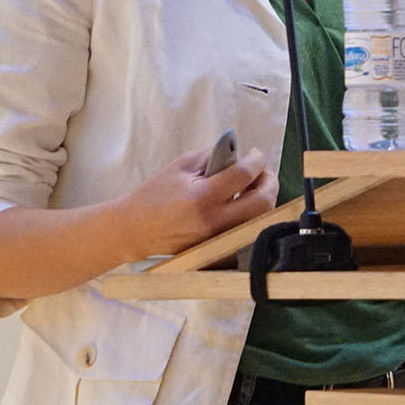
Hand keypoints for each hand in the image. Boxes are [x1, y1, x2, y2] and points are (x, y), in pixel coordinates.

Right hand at [114, 146, 278, 259]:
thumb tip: (239, 155)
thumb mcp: (180, 166)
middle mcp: (213, 221)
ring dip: (264, 199)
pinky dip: (252, 216)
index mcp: (202, 197)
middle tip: (263, 173)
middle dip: (270, 182)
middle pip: (262, 202)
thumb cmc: (154, 195)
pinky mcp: (217, 249)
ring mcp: (217, 238)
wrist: (134, 230)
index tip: (256, 155)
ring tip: (254, 187)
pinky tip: (244, 204)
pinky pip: (246, 231)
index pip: (244, 175)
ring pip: (259, 220)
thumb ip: (211, 157)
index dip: (256, 160)